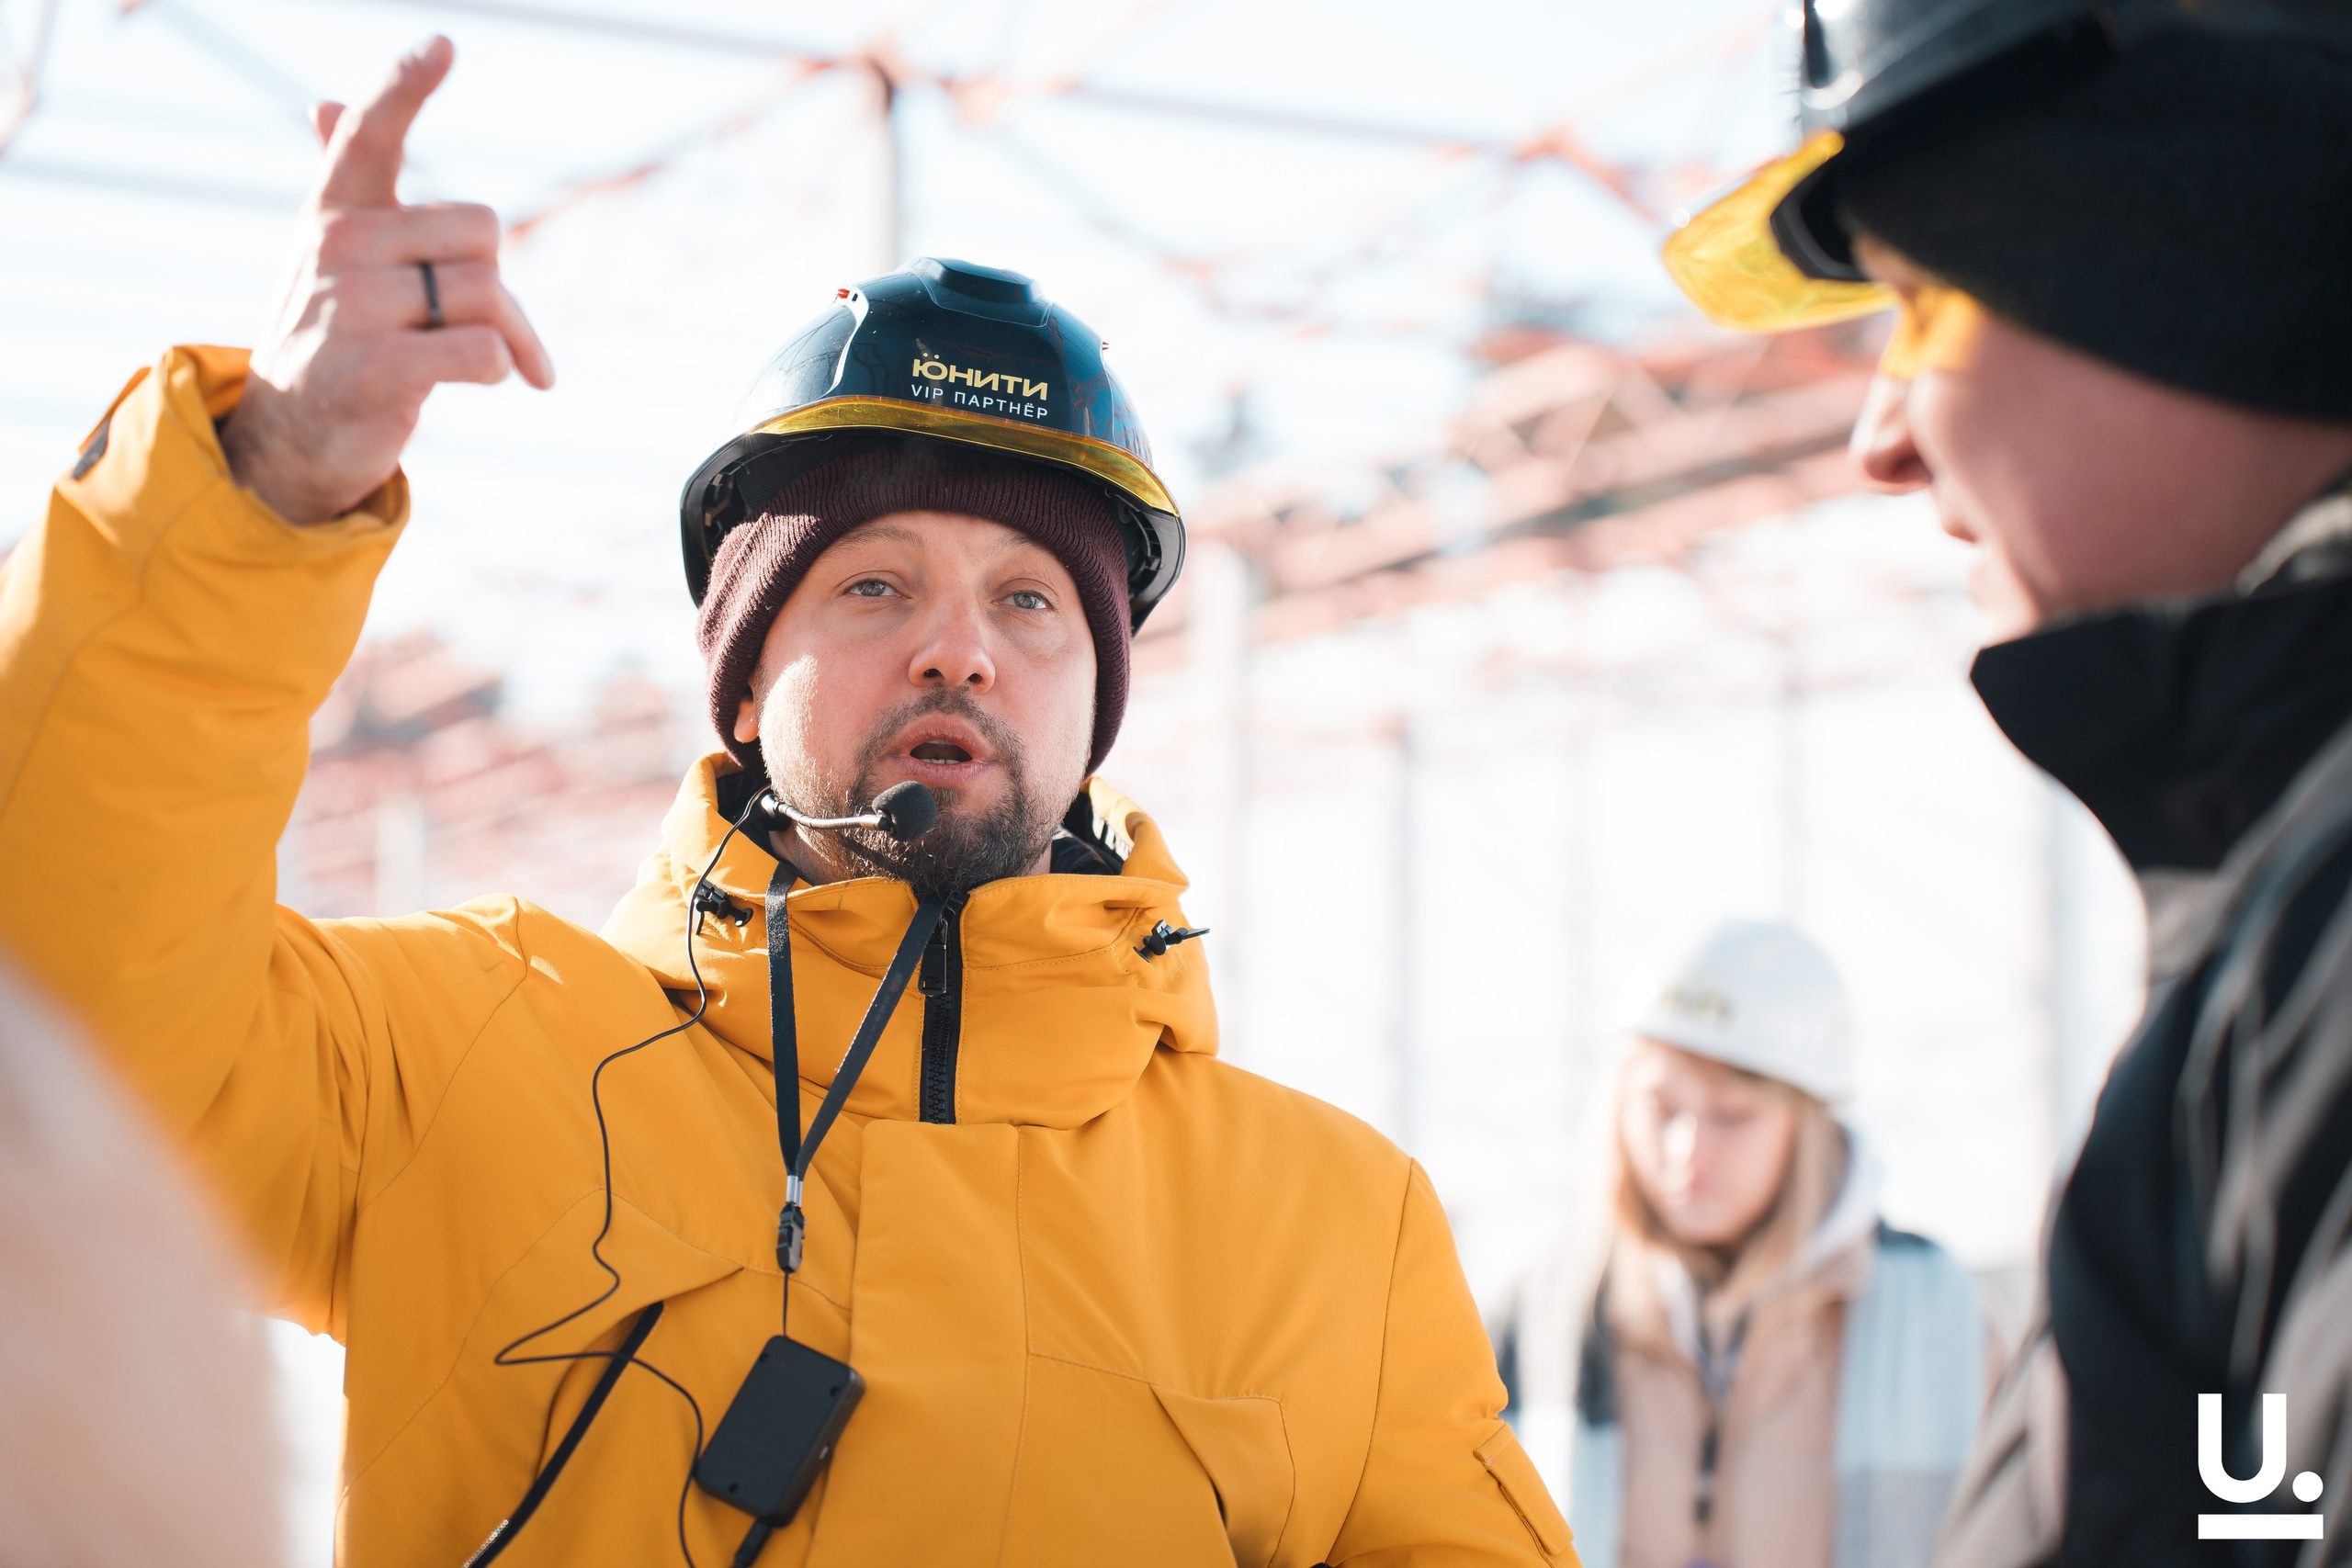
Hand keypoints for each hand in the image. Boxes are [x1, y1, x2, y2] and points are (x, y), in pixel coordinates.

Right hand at [218, 38, 553, 524]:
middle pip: (484, 231)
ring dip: (514, 337)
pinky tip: (482, 381)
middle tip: (484, 322)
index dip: (406, 86)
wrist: (289, 440)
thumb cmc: (330, 335)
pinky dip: (502, 370)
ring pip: (490, 293)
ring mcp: (353, 309)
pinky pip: (484, 350)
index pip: (373, 134)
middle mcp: (339, 248)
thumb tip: (326, 104)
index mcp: (336, 211)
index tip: (444, 43)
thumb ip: (342, 181)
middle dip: (501, 282)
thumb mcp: (329, 254)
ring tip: (491, 363)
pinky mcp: (378, 372)